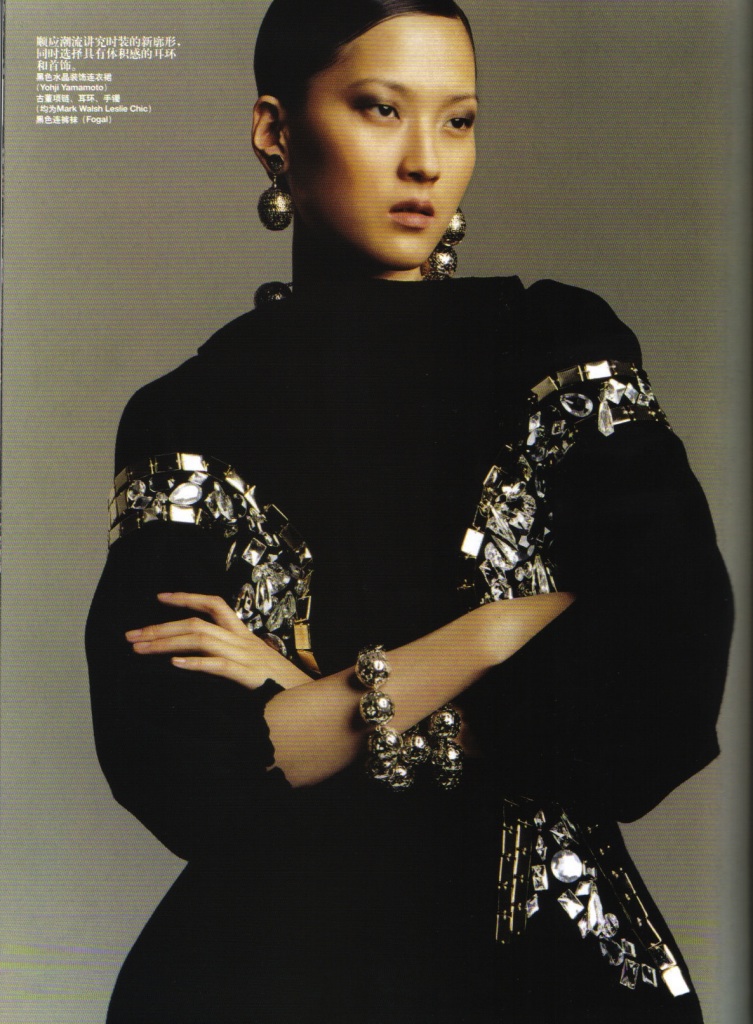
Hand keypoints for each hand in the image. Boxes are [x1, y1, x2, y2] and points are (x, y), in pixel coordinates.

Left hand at [125, 592, 311, 691]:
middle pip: (198, 623)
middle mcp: (242, 641)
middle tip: (132, 636)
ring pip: (202, 639)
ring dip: (167, 642)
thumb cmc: (281, 685)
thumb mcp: (256, 664)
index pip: (214, 604)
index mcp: (243, 636)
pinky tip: (175, 664)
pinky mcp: (250, 677)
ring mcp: (246, 657)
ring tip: (142, 649)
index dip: (187, 598)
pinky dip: (196, 663)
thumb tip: (202, 659)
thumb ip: (232, 658)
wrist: (309, 698)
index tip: (159, 597)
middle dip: (161, 627)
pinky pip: (219, 665)